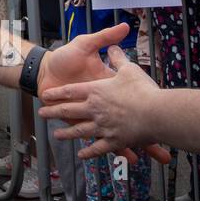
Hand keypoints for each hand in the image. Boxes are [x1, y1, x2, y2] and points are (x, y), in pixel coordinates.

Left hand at [39, 45, 171, 165]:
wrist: (157, 114)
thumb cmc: (143, 90)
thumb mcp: (129, 68)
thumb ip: (118, 57)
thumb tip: (113, 46)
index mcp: (96, 91)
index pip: (71, 91)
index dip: (57, 93)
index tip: (45, 95)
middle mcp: (95, 109)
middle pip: (69, 110)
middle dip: (54, 112)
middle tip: (42, 113)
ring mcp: (102, 126)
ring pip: (79, 130)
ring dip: (67, 133)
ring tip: (57, 135)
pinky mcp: (113, 141)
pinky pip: (98, 148)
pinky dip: (89, 151)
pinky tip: (82, 154)